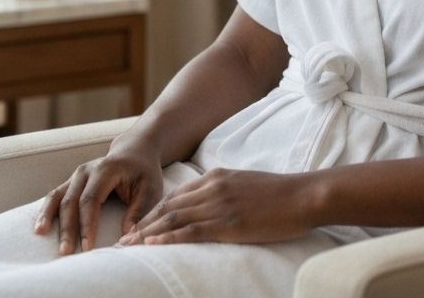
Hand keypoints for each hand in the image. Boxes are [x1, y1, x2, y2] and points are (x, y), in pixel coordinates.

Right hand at [33, 147, 164, 254]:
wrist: (135, 151)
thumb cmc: (144, 172)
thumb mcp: (151, 188)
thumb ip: (139, 210)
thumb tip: (126, 235)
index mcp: (106, 170)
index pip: (91, 199)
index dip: (87, 224)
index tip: (87, 247)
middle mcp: (87, 171)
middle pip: (72, 201)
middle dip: (68, 228)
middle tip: (65, 252)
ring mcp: (77, 175)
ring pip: (58, 196)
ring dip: (49, 217)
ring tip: (41, 235)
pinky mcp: (72, 182)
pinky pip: (55, 195)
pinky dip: (45, 210)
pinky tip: (39, 227)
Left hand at [118, 168, 315, 246]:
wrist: (302, 195)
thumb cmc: (279, 194)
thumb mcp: (246, 185)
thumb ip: (225, 191)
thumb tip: (210, 206)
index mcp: (217, 176)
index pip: (176, 195)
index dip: (154, 212)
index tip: (138, 226)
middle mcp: (213, 187)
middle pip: (168, 207)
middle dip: (142, 224)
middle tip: (121, 241)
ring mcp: (219, 204)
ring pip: (173, 219)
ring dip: (147, 234)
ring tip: (127, 247)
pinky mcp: (228, 223)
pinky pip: (190, 231)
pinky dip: (167, 239)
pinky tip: (151, 245)